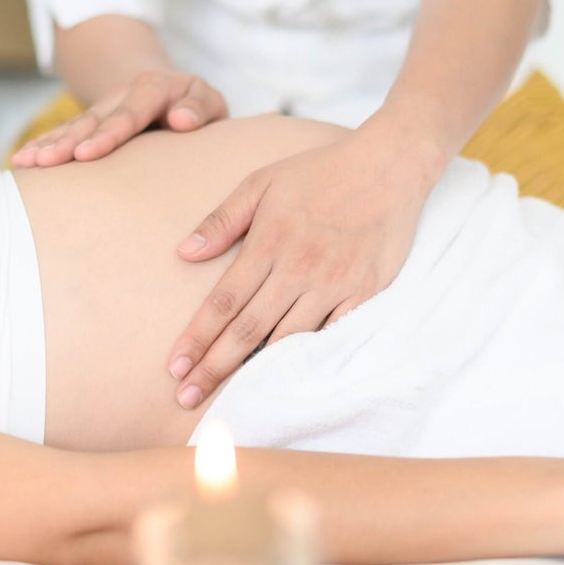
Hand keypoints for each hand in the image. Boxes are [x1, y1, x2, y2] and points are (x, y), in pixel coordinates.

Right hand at [10, 71, 225, 167]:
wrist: (169, 90)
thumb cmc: (195, 106)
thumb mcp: (209, 101)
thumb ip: (200, 107)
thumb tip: (181, 120)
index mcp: (154, 90)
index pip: (130, 114)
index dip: (108, 133)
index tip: (88, 153)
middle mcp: (122, 97)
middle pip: (93, 121)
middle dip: (68, 142)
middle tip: (47, 162)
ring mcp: (102, 109)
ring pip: (72, 127)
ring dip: (48, 145)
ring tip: (25, 162)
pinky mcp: (89, 123)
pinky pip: (62, 133)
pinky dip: (41, 145)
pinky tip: (20, 160)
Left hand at [167, 129, 442, 407]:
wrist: (389, 165)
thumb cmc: (320, 172)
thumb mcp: (261, 182)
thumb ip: (222, 220)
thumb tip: (183, 253)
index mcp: (268, 243)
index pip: (223, 302)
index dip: (197, 338)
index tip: (174, 367)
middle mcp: (297, 269)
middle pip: (247, 331)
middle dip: (213, 368)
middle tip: (186, 397)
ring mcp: (333, 284)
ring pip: (287, 340)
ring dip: (255, 373)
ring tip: (228, 399)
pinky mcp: (364, 293)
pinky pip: (331, 337)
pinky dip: (307, 360)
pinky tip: (285, 381)